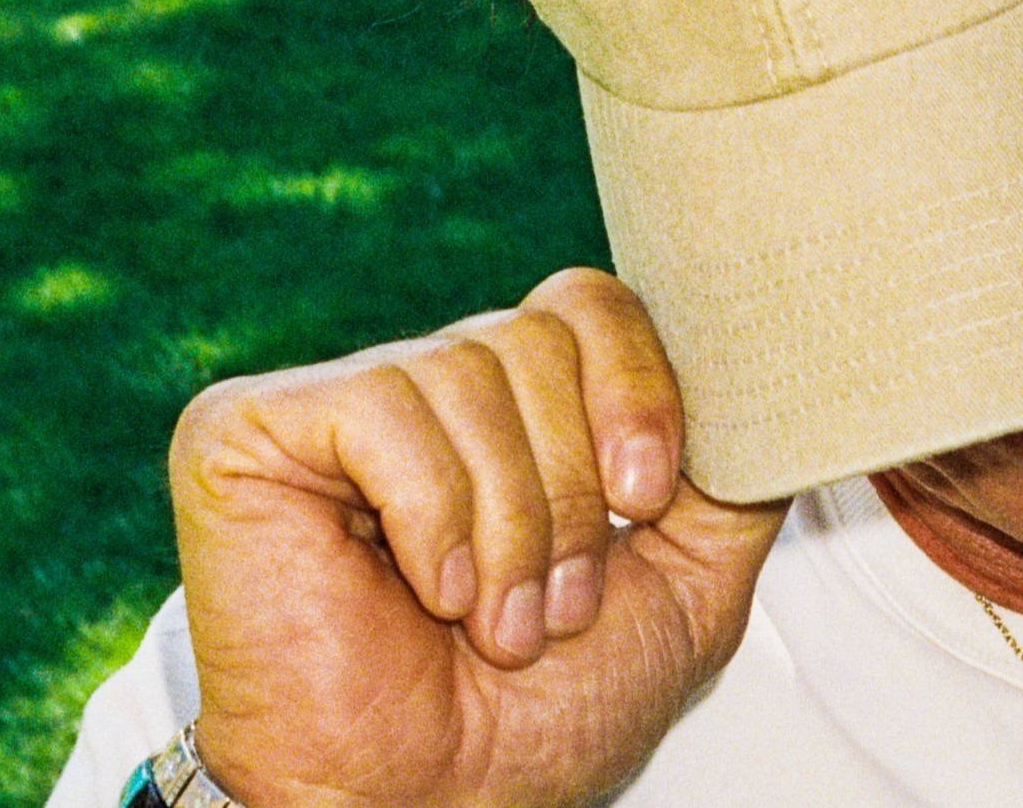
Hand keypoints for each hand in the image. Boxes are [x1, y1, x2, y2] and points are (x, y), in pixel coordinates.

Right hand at [169, 267, 788, 807]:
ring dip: (509, 528)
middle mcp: (428, 386)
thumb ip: (731, 477)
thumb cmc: (540, 720)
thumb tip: (775, 383)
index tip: (649, 500)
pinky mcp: (247, 430)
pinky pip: (385, 408)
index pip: (590, 302)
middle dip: (572, 491)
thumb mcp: (687, 587)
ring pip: (468, 370)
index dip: (635, 389)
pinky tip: (424, 591)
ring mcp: (335, 401)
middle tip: (551, 607)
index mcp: (517, 407)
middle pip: (537, 332)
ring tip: (487, 622)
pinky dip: (430, 517)